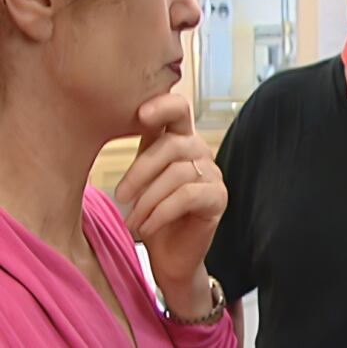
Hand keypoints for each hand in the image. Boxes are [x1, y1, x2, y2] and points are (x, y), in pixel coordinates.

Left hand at [115, 93, 226, 313]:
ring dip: (148, 199)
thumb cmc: (151, 216)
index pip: (179, 110)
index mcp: (178, 140)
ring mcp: (213, 174)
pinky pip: (187, 196)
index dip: (164, 105)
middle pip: (174, 144)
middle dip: (141, 170)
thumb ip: (138, 154)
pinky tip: (146, 226)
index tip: (140, 113)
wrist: (169, 258)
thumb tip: (110, 127)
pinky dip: (161, 212)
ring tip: (132, 220)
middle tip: (119, 195)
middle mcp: (199, 152)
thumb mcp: (139, 180)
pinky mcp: (219, 198)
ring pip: (178, 173)